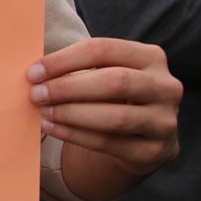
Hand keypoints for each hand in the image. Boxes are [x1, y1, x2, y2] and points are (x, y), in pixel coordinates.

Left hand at [31, 37, 181, 176]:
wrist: (143, 137)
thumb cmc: (115, 96)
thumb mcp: (107, 73)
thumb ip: (79, 67)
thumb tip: (35, 72)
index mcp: (152, 57)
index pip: (104, 50)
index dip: (65, 60)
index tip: (34, 72)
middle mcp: (165, 87)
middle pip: (114, 82)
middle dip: (68, 88)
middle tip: (37, 94)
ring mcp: (164, 121)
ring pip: (114, 117)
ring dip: (71, 114)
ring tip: (43, 112)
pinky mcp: (154, 151)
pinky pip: (109, 143)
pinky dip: (76, 135)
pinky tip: (53, 128)